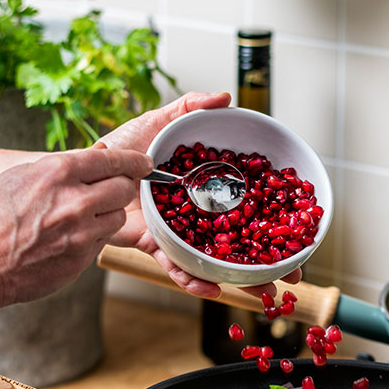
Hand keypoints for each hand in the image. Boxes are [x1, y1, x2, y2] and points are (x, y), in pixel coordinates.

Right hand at [0, 147, 151, 313]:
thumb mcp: (23, 177)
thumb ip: (64, 167)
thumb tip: (99, 154)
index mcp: (58, 172)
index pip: (111, 160)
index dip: (133, 161)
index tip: (144, 164)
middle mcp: (75, 201)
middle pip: (124, 189)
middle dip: (121, 189)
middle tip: (112, 192)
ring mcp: (83, 231)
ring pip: (118, 216)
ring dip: (108, 215)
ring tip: (83, 217)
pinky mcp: (85, 256)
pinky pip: (104, 240)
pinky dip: (94, 236)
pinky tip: (72, 236)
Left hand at [99, 91, 302, 299]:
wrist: (88, 171)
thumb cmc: (121, 147)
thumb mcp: (160, 121)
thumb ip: (190, 107)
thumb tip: (225, 97)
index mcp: (207, 189)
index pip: (249, 208)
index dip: (274, 222)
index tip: (299, 235)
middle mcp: (200, 216)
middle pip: (241, 243)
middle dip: (269, 264)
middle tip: (293, 276)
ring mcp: (181, 233)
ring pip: (218, 261)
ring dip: (243, 280)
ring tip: (264, 291)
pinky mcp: (159, 245)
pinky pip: (180, 268)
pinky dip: (196, 281)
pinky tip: (214, 289)